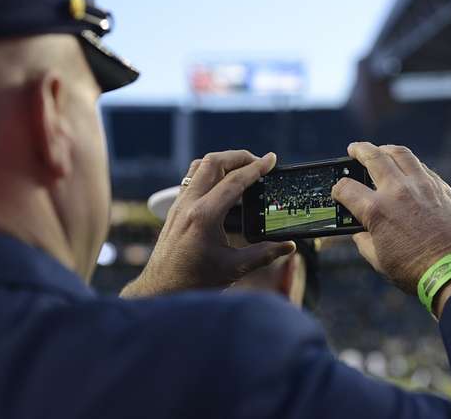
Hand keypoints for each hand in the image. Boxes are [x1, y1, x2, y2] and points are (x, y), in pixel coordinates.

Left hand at [121, 150, 295, 297]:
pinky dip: (210, 174)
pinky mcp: (175, 210)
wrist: (162, 292)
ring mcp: (179, 205)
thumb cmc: (194, 282)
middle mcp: (189, 204)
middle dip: (239, 157)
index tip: (272, 159)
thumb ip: (264, 254)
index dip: (257, 168)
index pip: (234, 181)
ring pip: (200, 167)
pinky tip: (223, 186)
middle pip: (214, 162)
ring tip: (243, 170)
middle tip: (259, 163)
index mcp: (204, 216)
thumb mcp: (234, 268)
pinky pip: (193, 180)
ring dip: (222, 162)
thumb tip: (289, 246)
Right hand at [331, 142, 450, 295]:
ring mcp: (422, 186)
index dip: (337, 189)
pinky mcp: (443, 189)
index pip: (346, 188)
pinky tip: (406, 169)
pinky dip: (409, 164)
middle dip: (359, 150)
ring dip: (386, 149)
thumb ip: (364, 240)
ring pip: (401, 154)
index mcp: (376, 211)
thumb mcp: (378, 259)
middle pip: (373, 157)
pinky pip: (422, 168)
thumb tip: (361, 230)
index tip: (338, 191)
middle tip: (354, 149)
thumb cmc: (414, 271)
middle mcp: (397, 191)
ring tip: (380, 150)